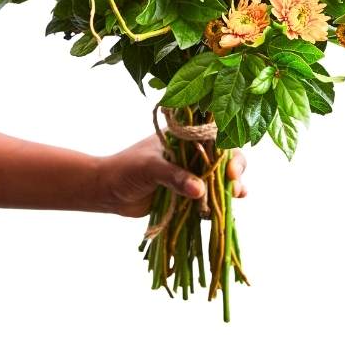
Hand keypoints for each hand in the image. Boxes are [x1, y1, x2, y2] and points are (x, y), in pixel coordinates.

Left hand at [93, 132, 247, 216]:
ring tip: (238, 195)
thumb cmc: (125, 169)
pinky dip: (219, 201)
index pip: (213, 138)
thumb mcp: (149, 168)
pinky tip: (230, 206)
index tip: (230, 169)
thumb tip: (200, 191)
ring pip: (217, 179)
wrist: (106, 191)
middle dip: (233, 170)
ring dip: (230, 187)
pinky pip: (207, 197)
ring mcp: (189, 174)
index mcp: (183, 137)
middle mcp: (190, 153)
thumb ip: (174, 177)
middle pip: (221, 158)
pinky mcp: (185, 194)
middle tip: (235, 184)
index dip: (227, 151)